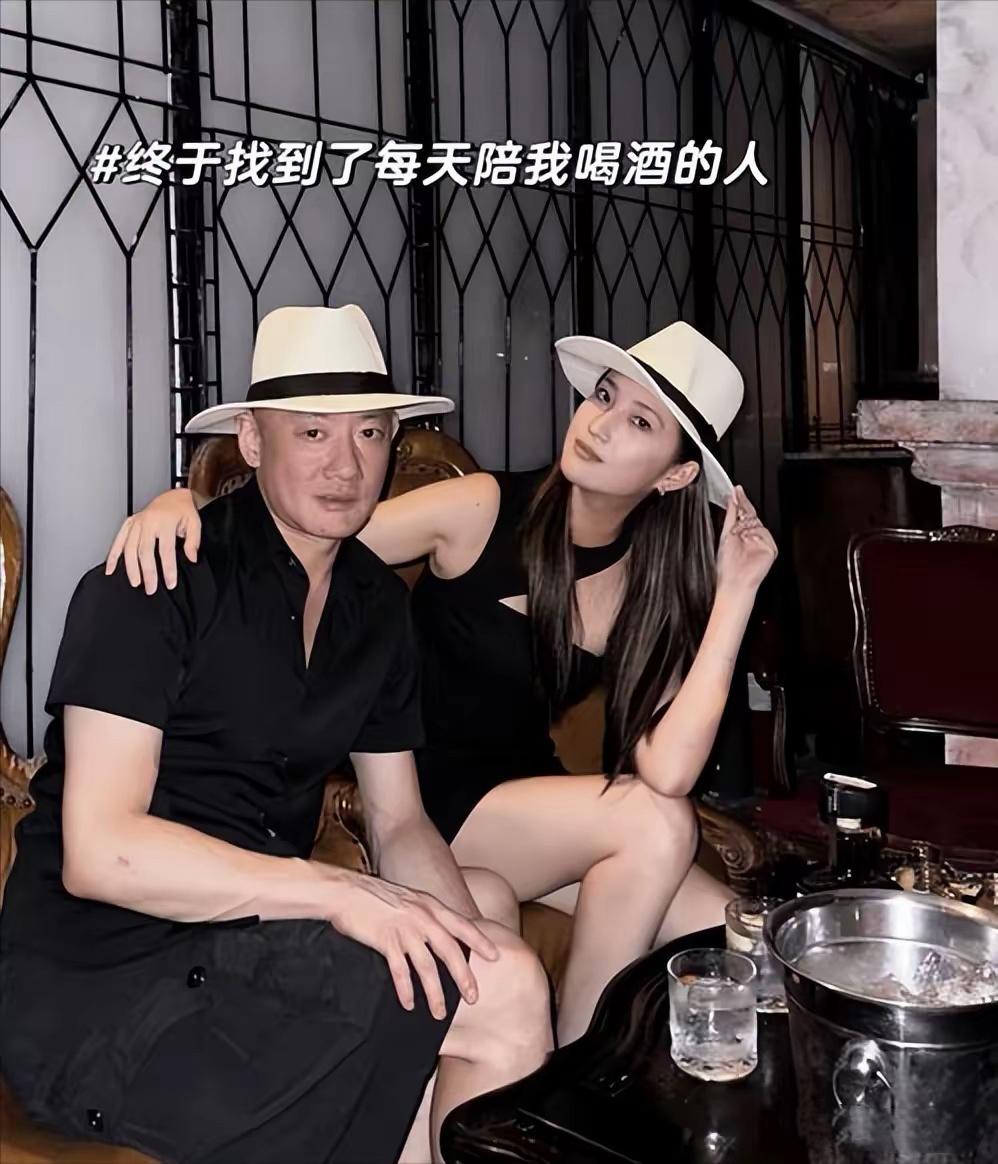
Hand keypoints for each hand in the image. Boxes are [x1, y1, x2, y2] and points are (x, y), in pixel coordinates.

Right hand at [105, 489, 201, 593]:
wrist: (174, 496)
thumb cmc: (183, 510)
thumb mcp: (194, 524)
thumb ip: (193, 542)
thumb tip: (191, 558)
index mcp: (165, 521)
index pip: (166, 550)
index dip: (167, 569)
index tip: (170, 583)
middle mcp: (148, 521)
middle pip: (144, 551)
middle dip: (147, 572)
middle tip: (151, 588)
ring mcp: (136, 522)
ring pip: (129, 548)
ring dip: (131, 567)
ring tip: (135, 582)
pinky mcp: (129, 523)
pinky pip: (118, 540)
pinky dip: (112, 555)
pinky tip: (110, 569)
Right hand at [326, 871, 498, 1019]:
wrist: (348, 892)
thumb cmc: (379, 897)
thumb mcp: (411, 900)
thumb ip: (427, 915)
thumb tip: (442, 935)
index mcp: (431, 906)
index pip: (462, 925)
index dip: (480, 941)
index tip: (495, 956)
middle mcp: (422, 917)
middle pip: (450, 951)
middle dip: (464, 977)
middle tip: (473, 997)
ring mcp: (405, 930)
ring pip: (427, 967)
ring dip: (436, 993)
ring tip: (440, 1013)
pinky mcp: (386, 941)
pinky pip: (400, 971)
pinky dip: (406, 990)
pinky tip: (409, 1004)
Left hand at [715, 486, 777, 596]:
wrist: (733, 582)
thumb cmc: (727, 566)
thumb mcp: (726, 535)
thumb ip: (730, 516)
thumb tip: (731, 499)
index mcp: (743, 534)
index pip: (744, 514)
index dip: (741, 501)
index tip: (736, 489)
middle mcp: (754, 538)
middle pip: (753, 516)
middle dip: (744, 507)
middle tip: (737, 496)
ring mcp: (763, 543)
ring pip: (758, 524)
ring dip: (747, 525)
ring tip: (739, 533)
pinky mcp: (771, 549)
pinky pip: (765, 535)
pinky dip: (756, 535)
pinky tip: (749, 540)